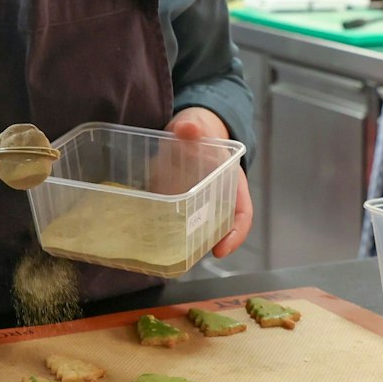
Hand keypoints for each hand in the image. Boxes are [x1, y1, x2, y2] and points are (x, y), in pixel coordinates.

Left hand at [169, 107, 253, 257]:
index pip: (242, 214)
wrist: (186, 130)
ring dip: (178, 239)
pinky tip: (140, 229)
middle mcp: (215, 198)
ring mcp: (195, 203)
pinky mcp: (173, 203)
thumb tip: (186, 128)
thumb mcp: (199, 125)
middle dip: (202, 243)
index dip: (235, 234)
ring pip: (193, 228)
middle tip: (184, 255)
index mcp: (231, 183)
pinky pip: (169, 219)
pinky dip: (158, 225)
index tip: (220, 251)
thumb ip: (194, 127)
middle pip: (217, 228)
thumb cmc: (199, 131)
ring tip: (159, 248)